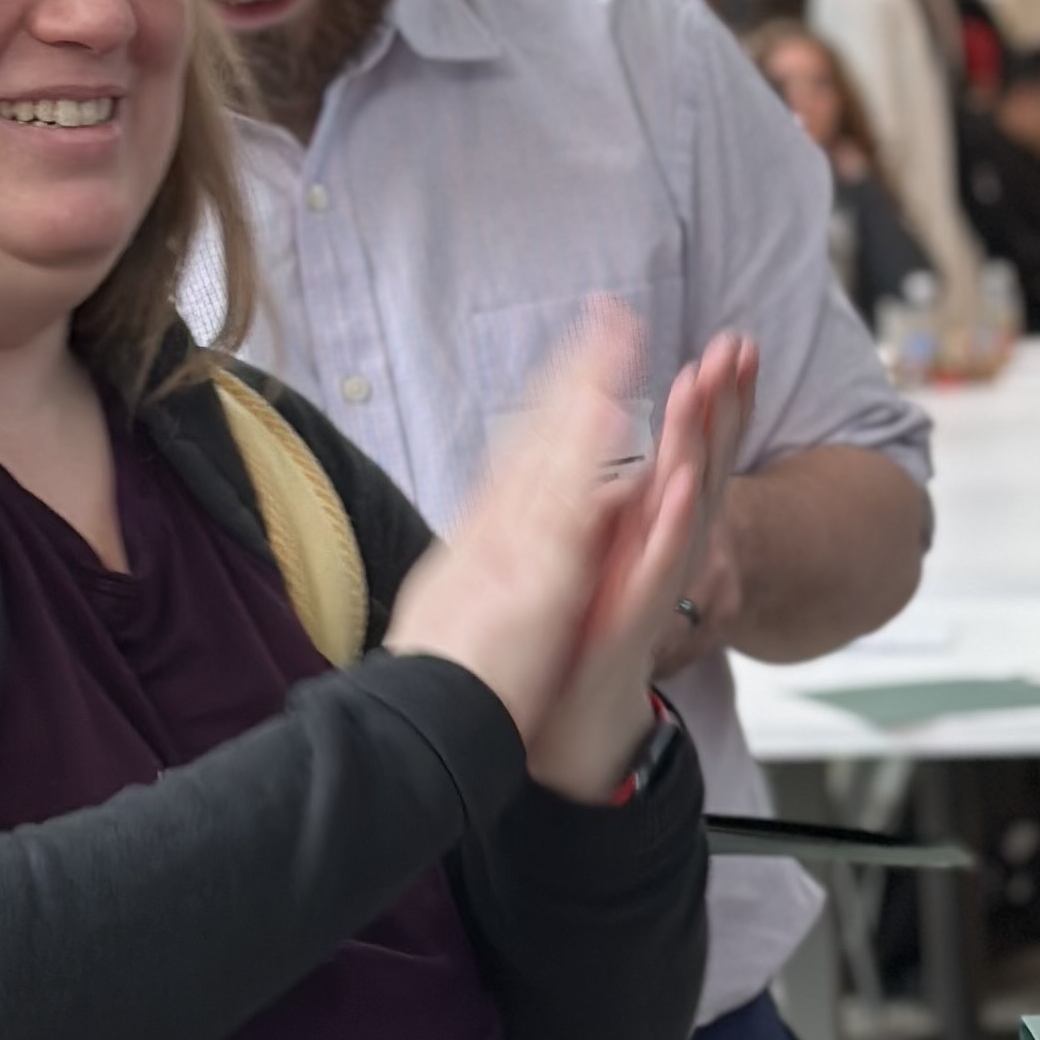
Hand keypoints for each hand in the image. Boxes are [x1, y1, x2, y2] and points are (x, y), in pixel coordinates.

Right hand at [382, 303, 647, 747]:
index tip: (583, 357)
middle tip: (611, 314)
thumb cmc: (450, 678)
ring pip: (556, 455)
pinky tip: (616, 419)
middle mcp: (498, 528)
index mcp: (488, 536)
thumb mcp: (466, 607)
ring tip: (619, 338)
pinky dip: (594, 463)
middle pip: (539, 433)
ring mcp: (515, 546)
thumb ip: (484, 568)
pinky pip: (572, 511)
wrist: (419, 725)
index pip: (526, 454)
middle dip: (576, 371)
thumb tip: (491, 541)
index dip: (556, 402)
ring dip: (586, 394)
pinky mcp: (536, 577)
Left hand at [525, 332, 759, 799]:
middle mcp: (659, 552)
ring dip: (701, 445)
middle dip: (722, 405)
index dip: (711, 402)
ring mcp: (650, 583)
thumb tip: (621, 465)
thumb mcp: (599, 569)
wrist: (577, 730)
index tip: (729, 346)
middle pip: (699, 464)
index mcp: (645, 531)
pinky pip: (658, 563)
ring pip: (685, 503)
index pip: (687, 453)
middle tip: (741, 345)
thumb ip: (616, 515)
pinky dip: (672, 524)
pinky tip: (682, 483)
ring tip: (710, 387)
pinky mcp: (633, 618)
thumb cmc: (587, 649)